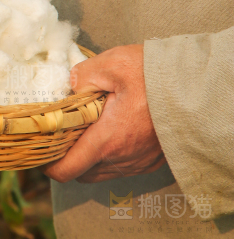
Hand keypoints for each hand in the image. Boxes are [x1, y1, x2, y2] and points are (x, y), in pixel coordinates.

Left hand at [43, 44, 166, 183]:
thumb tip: (69, 85)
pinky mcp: (152, 160)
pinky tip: (111, 131)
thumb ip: (83, 76)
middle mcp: (122, 159)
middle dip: (67, 159)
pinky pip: (123, 167)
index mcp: (107, 140)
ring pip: (103, 172)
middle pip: (82, 173)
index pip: (67, 170)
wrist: (197, 88)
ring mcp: (139, 162)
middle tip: (61, 136)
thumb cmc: (155, 76)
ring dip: (90, 158)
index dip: (48, 166)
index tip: (40, 152)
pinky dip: (110, 156)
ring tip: (86, 131)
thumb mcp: (113, 64)